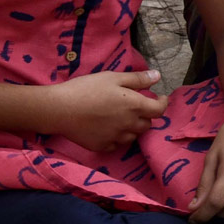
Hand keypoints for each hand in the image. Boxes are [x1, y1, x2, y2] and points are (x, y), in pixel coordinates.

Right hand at [50, 70, 167, 151]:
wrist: (60, 109)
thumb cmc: (87, 89)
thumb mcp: (114, 77)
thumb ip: (138, 79)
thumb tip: (158, 76)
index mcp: (135, 106)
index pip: (159, 110)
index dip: (162, 103)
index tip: (160, 98)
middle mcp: (129, 125)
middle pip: (147, 124)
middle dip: (146, 115)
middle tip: (136, 107)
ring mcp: (116, 138)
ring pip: (133, 136)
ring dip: (133, 128)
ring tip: (123, 118)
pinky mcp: (102, 146)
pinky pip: (117, 145)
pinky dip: (118, 137)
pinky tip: (109, 128)